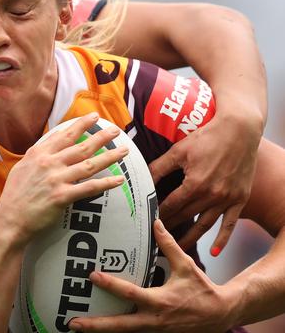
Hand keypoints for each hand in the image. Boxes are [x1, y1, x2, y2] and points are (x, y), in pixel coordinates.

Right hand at [0, 112, 126, 247]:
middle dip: (101, 136)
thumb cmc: (15, 194)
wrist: (9, 218)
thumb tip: (54, 140)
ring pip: (89, 164)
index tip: (94, 117)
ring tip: (123, 150)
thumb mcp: (23, 166)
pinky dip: (106, 183)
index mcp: (39, 154)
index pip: (65, 135)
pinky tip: (119, 179)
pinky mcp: (62, 196)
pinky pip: (89, 188)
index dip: (81, 125)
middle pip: (81, 147)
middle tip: (116, 130)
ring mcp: (56, 179)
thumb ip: (39, 153)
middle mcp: (49, 163)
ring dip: (109, 157)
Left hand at [69, 219, 237, 331]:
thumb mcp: (186, 266)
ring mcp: (155, 332)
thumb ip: (169, 245)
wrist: (221, 316)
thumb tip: (155, 222)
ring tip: (77, 327)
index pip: (130, 293)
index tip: (91, 276)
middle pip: (120, 326)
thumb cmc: (203, 289)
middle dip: (95, 326)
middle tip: (72, 323)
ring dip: (101, 332)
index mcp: (160, 301)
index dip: (111, 285)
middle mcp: (154, 320)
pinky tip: (99, 329)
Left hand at [149, 110, 259, 252]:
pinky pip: (230, 224)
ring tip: (178, 248)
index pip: (171, 205)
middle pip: (186, 216)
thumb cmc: (207, 137)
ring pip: (206, 225)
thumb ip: (159, 168)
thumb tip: (142, 179)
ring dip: (191, 238)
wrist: (239, 130)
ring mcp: (228, 199)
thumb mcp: (179, 151)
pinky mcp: (240, 199)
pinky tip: (213, 252)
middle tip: (156, 237)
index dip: (158, 214)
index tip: (147, 222)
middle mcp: (212, 196)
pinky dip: (222, 239)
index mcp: (195, 184)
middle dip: (170, 227)